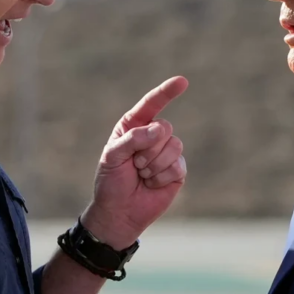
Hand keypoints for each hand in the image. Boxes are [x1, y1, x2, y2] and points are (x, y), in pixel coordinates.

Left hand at [81, 76, 188, 247]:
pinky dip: (161, 177)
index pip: (152, 104)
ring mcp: (167, 153)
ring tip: (142, 175)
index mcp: (134, 126)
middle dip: (147, 149)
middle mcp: (152, 136)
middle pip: (164, 128)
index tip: (182, 81)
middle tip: (134, 164)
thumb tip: (160, 130)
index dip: (167, 92)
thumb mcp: (112, 156)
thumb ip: (133, 139)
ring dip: (154, 165)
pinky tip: (152, 184)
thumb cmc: (111, 181)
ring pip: (174, 146)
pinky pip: (178, 165)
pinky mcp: (177, 170)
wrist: (119, 212)